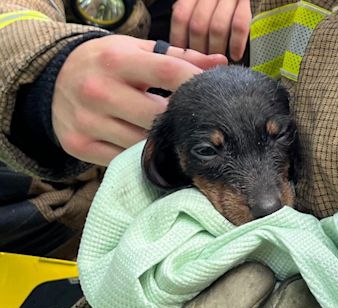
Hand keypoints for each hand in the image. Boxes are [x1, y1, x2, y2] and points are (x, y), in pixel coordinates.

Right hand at [52, 35, 226, 165]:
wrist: (51, 82)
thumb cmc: (105, 64)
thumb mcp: (136, 51)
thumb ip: (178, 57)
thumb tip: (219, 65)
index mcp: (116, 60)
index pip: (167, 72)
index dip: (195, 84)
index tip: (214, 97)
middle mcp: (98, 90)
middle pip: (157, 116)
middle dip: (179, 122)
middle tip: (195, 125)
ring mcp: (86, 121)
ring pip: (142, 143)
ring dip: (161, 143)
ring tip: (173, 139)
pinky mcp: (79, 146)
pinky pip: (123, 160)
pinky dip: (140, 158)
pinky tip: (150, 151)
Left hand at [170, 0, 250, 61]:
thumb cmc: (217, 0)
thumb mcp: (198, 0)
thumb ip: (188, 12)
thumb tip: (178, 38)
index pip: (181, 17)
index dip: (179, 39)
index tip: (183, 56)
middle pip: (198, 26)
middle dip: (199, 50)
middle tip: (202, 63)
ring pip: (217, 28)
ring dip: (216, 49)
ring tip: (217, 61)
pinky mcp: (246, 1)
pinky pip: (240, 25)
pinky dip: (237, 43)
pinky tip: (235, 55)